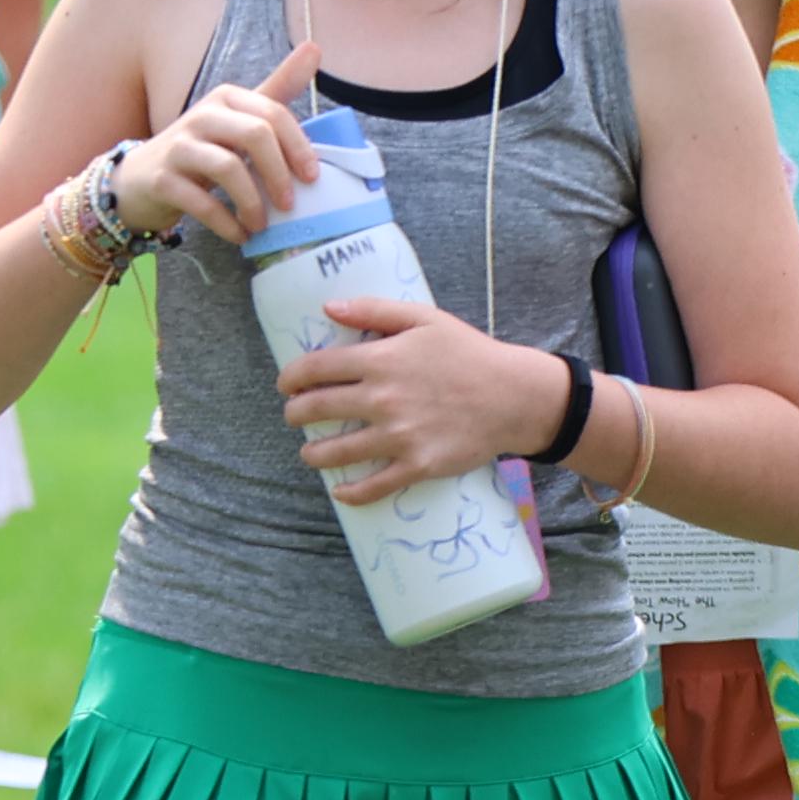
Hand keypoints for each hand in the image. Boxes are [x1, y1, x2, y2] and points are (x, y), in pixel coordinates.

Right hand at [109, 40, 328, 250]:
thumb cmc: (200, 149)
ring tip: (261, 224)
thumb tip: (315, 48)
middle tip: (290, 204)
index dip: (298, 146)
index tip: (312, 178)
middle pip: (255, 135)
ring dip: (253, 203)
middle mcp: (201, 115)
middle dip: (279, 174)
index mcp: (225, 98)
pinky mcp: (162, 179)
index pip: (273, 113)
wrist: (138, 179)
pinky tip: (239, 234)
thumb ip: (275, 90)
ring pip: (228, 168)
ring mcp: (178, 147)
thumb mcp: (237, 118)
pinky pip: (201, 203)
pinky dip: (226, 223)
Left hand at [279, 292, 561, 497]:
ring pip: (336, 452)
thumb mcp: (423, 318)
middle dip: (294, 414)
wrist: (512, 396)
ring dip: (313, 454)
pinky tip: (339, 490)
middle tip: (293, 417)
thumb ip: (373, 310)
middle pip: (317, 410)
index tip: (286, 385)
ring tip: (310, 453)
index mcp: (380, 359)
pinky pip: (374, 485)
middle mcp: (382, 399)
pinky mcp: (417, 465)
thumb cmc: (467, 352)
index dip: (291, 378)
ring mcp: (398, 435)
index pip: (315, 368)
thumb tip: (329, 307)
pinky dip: (350, 492)